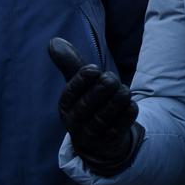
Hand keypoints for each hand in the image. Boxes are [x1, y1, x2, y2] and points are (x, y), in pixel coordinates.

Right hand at [48, 37, 143, 175]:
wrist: (98, 138)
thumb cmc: (88, 101)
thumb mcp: (78, 84)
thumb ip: (69, 63)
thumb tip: (53, 41)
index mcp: (66, 105)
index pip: (71, 92)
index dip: (83, 80)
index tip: (94, 69)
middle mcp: (76, 122)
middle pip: (88, 105)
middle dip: (102, 88)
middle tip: (112, 79)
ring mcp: (92, 135)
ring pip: (105, 116)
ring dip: (118, 100)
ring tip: (124, 90)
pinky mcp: (109, 143)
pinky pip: (120, 127)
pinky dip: (127, 115)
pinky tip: (130, 105)